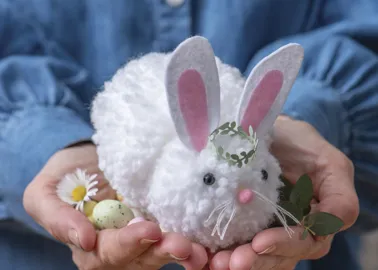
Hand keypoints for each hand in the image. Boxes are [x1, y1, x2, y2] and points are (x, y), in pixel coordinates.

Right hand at [23, 143, 206, 269]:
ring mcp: (140, 236)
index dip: (127, 244)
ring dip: (179, 251)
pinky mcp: (159, 221)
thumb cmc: (65, 174)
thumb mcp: (45, 192)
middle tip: (182, 245)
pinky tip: (204, 241)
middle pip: (139, 259)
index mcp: (89, 245)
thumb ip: (56, 216)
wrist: (90, 158)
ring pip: (159, 252)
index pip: (108, 252)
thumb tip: (85, 240)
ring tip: (197, 248)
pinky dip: (189, 242)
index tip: (148, 229)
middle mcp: (116, 247)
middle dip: (160, 252)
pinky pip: (172, 236)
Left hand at [208, 116, 358, 269]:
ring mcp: (270, 228)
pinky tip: (209, 255)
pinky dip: (225, 251)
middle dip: (257, 260)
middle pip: (281, 255)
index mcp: (318, 219)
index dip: (285, 244)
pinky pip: (240, 243)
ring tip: (216, 262)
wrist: (269, 133)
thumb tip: (326, 225)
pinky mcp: (246, 223)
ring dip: (239, 261)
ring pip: (260, 256)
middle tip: (231, 262)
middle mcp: (295, 229)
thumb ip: (338, 195)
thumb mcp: (328, 162)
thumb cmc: (299, 143)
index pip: (307, 242)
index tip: (259, 242)